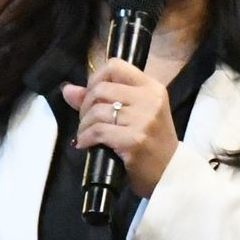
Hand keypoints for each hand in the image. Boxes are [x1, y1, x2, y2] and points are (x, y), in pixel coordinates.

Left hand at [62, 57, 178, 196]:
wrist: (170, 174)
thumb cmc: (152, 143)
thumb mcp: (134, 115)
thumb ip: (102, 99)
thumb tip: (68, 90)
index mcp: (151, 87)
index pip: (115, 65)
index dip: (96, 78)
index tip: (92, 96)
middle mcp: (149, 99)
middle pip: (101, 88)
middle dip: (86, 105)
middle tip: (87, 121)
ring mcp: (143, 119)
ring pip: (97, 111)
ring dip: (84, 125)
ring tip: (86, 135)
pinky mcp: (135, 140)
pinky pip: (98, 131)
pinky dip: (85, 138)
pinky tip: (86, 144)